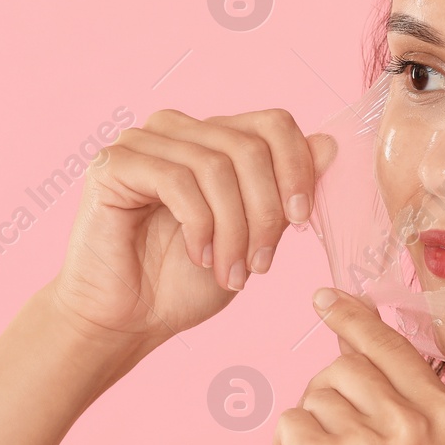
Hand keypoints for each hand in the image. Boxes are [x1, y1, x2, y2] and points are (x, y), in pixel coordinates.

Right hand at [48, 108, 336, 359]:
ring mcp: (143, 142)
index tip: (301, 219)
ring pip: (217, 166)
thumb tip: (330, 144)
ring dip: (234, 229)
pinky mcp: (114, 164)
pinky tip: (199, 256)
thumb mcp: (254, 238)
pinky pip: (177, 181)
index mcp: (213, 139)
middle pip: (250, 146)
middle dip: (266, 213)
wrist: (126, 320)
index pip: (273, 124)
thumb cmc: (184, 282)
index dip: (297, 168)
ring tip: (231, 273)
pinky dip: (200, 225)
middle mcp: (178, 130)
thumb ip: (285, 193)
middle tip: (261, 265)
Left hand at [269, 288, 444, 444]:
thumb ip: (392, 395)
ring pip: (311, 396)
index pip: (393, 346)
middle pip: (343, 366)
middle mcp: (414, 426)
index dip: (355, 317)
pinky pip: (286, 423)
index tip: (325, 296)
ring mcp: (369, 443)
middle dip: (324, 397)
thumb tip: (353, 324)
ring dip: (305, 431)